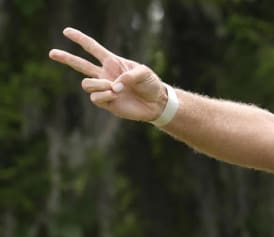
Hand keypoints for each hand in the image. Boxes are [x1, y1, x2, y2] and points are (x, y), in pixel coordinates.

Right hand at [48, 27, 165, 121]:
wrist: (156, 103)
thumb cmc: (151, 84)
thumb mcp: (144, 73)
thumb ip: (129, 75)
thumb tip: (113, 85)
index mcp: (112, 62)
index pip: (93, 48)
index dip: (80, 39)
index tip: (67, 31)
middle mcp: (105, 74)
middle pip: (80, 65)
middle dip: (66, 58)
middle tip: (51, 53)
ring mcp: (104, 89)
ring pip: (86, 84)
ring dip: (98, 85)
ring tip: (113, 88)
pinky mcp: (107, 102)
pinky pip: (95, 98)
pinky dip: (103, 96)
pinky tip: (115, 95)